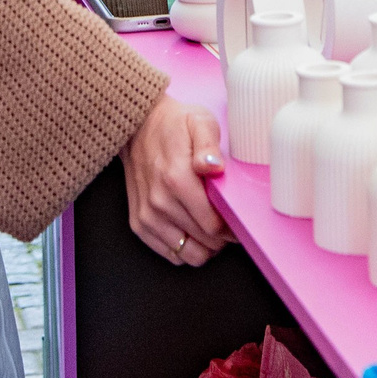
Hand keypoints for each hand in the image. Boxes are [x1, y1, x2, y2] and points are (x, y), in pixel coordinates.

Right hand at [125, 95, 230, 265]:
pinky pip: (170, 254)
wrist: (138, 126)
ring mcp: (147, 216)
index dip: (232, 229)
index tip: (238, 221)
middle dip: (222, 237)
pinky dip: (185, 248)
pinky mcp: (139, 224)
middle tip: (228, 223)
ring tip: (211, 228)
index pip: (212, 225)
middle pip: (203, 242)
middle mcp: (159, 203)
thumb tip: (215, 166)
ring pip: (187, 255)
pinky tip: (193, 230)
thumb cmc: (174, 125)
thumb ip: (209, 145)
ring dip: (205, 246)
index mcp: (177, 180)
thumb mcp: (198, 122)